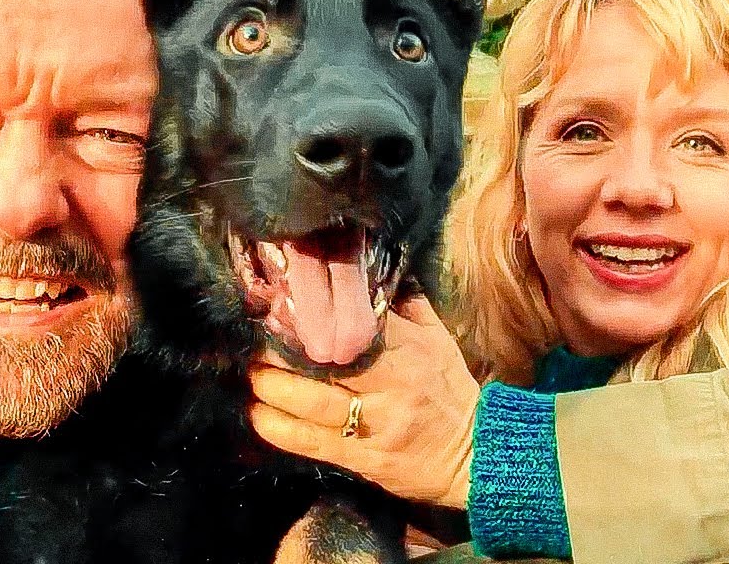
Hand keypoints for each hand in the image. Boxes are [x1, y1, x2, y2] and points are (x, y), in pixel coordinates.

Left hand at [249, 296, 479, 508]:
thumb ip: (407, 304)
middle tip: (253, 337)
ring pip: (314, 401)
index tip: (283, 302)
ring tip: (250, 374)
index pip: (356, 321)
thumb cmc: (451, 391)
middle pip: (327, 361)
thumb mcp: (439, 340)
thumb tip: (372, 269)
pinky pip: (314, 443)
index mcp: (409, 348)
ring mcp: (376, 423)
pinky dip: (281, 430)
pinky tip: (258, 416)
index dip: (316, 312)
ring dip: (274, 387)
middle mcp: (391, 383)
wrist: (477, 455)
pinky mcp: (364, 458)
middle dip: (283, 349)